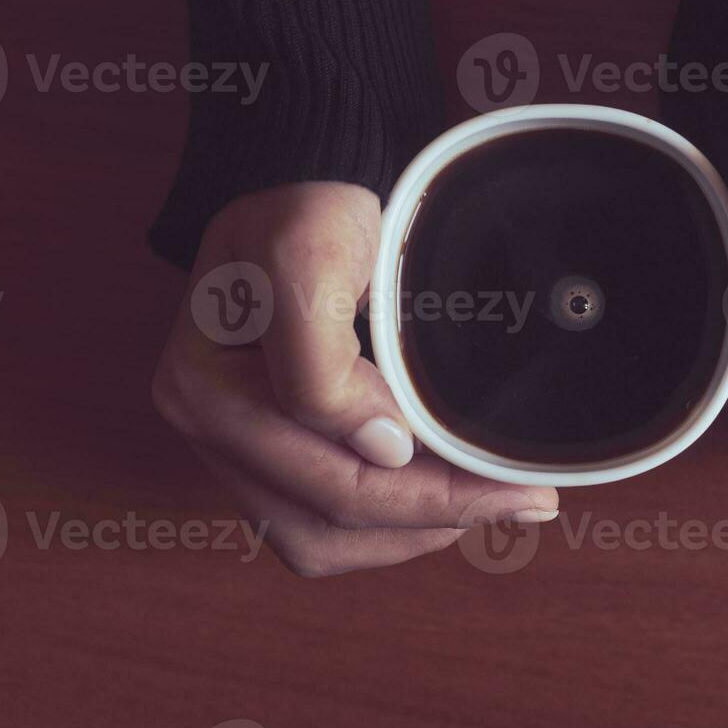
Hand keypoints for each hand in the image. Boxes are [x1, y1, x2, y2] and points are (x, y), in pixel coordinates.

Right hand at [150, 182, 558, 576]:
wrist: (305, 184)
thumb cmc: (307, 209)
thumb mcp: (308, 253)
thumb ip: (321, 362)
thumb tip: (382, 450)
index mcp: (206, 390)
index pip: (330, 482)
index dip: (429, 496)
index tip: (515, 487)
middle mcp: (206, 431)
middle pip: (324, 527)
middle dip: (430, 521)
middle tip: (521, 502)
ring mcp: (232, 447)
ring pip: (322, 543)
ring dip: (406, 535)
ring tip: (479, 503)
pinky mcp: (263, 452)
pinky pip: (322, 526)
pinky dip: (387, 525)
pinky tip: (436, 496)